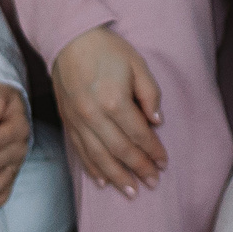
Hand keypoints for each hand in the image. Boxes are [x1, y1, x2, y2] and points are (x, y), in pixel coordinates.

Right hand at [50, 25, 167, 197]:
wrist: (69, 39)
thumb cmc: (107, 49)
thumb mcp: (137, 64)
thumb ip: (150, 94)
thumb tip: (156, 123)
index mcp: (114, 101)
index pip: (139, 135)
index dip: (153, 150)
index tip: (164, 162)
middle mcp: (94, 116)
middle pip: (120, 151)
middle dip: (139, 169)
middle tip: (153, 182)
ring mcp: (78, 121)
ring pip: (99, 158)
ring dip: (117, 177)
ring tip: (132, 191)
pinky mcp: (68, 122)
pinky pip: (81, 152)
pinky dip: (93, 168)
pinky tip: (103, 180)